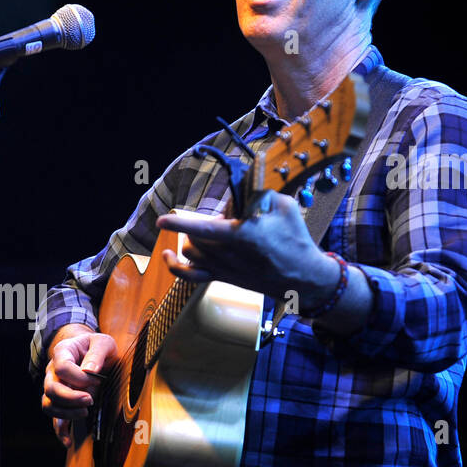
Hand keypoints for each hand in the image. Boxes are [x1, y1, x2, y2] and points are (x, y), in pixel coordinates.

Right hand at [41, 329, 118, 446]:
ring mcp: (53, 386)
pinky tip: (68, 442)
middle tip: (90, 399)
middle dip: (71, 398)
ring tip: (85, 413)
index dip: (79, 377)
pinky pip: (53, 418)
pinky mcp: (59, 401)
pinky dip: (59, 431)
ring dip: (66, 413)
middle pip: (51, 389)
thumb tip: (90, 371)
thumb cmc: (97, 346)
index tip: (97, 379)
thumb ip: (97, 353)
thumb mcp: (103, 342)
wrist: (89, 350)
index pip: (62, 367)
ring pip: (48, 404)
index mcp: (62, 352)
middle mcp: (52, 371)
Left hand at [156, 194, 338, 306]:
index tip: (163, 219)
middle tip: (230, 218)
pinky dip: (175, 266)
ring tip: (216, 231)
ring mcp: (223, 268)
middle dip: (208, 221)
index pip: (205, 228)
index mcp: (244, 235)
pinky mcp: (222, 278)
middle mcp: (228, 254)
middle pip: (197, 234)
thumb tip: (237, 189)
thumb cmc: (295, 239)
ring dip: (195, 237)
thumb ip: (257, 193)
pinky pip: (189, 275)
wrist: (304, 277)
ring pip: (190, 250)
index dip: (181, 223)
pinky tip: (168, 255)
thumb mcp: (283, 206)